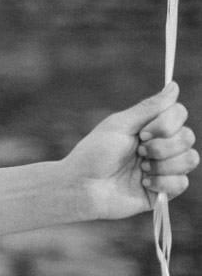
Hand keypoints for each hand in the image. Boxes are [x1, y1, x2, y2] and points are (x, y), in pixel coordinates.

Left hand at [65, 83, 195, 219]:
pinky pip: (182, 182)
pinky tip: (143, 184)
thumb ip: (149, 108)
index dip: (166, 123)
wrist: (83, 187)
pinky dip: (162, 182)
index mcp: (149, 127)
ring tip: (140, 169)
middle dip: (163, 145)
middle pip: (188, 136)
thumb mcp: (120, 125)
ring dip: (163, 164)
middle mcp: (160, 145)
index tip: (143, 132)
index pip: (179, 113)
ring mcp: (164, 168)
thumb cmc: (95, 153)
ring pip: (191, 158)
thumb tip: (173, 85)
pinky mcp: (164, 190)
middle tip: (139, 152)